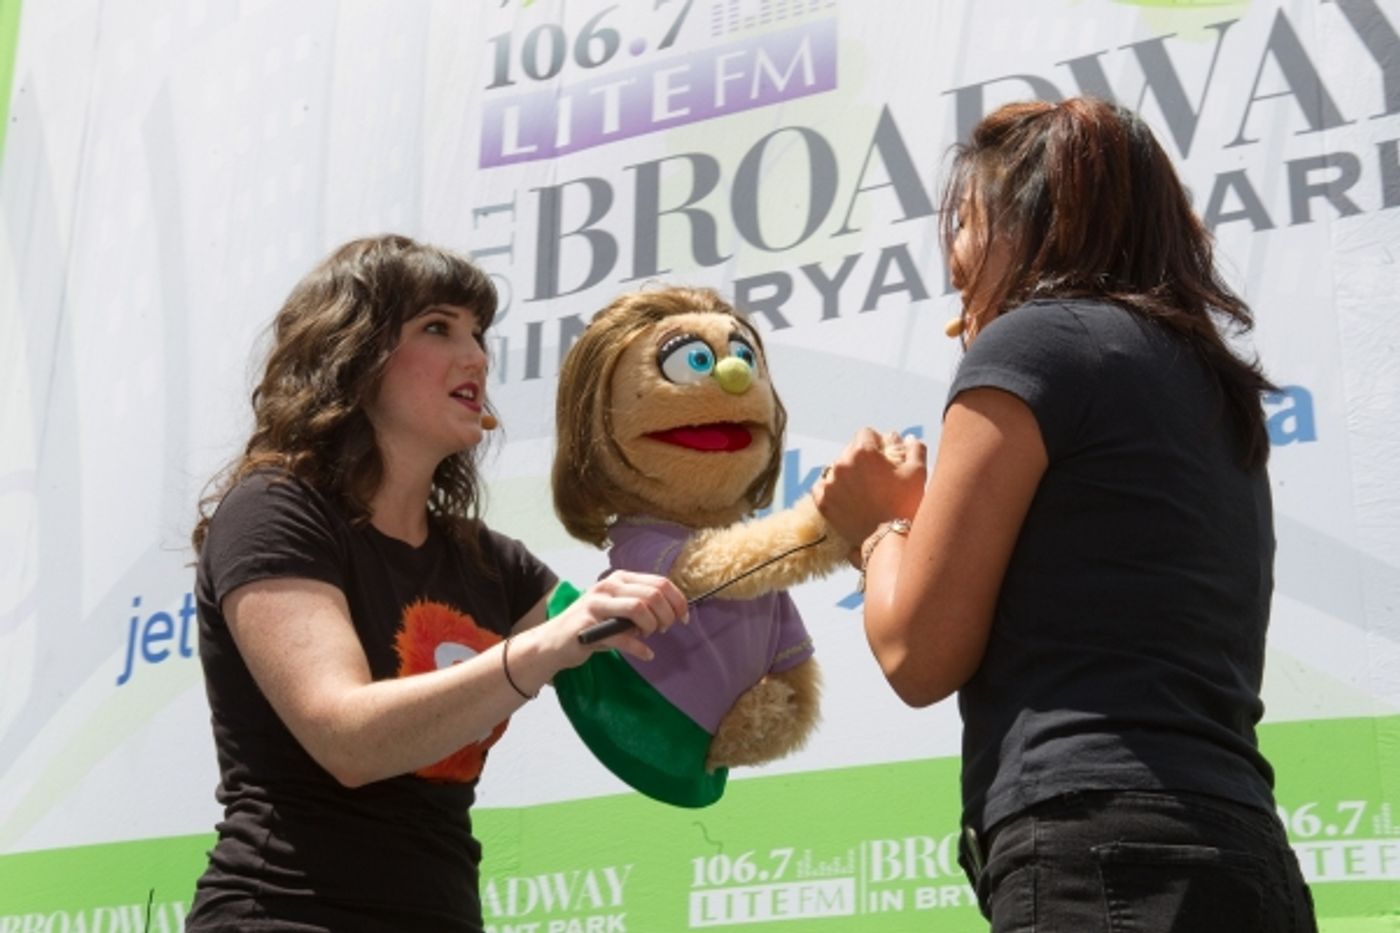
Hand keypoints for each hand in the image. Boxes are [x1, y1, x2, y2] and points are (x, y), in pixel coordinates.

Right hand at [548, 570, 687, 663]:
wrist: (554, 641)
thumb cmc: (592, 626)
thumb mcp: (619, 610)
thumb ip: (642, 605)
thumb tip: (673, 612)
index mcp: (620, 579)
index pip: (659, 582)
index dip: (678, 600)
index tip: (684, 618)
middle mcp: (609, 586)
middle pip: (652, 594)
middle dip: (666, 615)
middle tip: (664, 629)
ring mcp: (596, 603)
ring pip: (639, 608)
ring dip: (651, 626)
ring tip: (649, 636)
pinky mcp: (588, 624)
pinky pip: (622, 636)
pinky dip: (639, 648)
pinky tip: (646, 654)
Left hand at [813, 427, 927, 545]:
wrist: (888, 539)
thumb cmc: (905, 504)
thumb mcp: (918, 472)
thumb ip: (915, 449)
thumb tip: (910, 438)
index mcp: (864, 452)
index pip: (865, 433)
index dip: (876, 442)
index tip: (882, 454)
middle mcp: (842, 463)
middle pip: (850, 450)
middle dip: (861, 458)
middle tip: (874, 474)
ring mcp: (830, 483)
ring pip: (836, 468)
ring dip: (846, 473)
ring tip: (860, 488)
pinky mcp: (823, 501)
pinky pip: (821, 486)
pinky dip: (830, 488)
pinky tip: (843, 495)